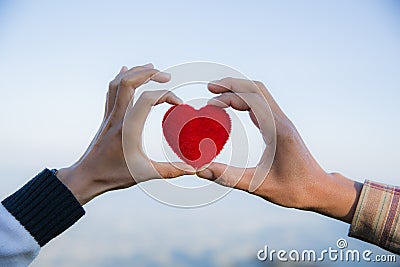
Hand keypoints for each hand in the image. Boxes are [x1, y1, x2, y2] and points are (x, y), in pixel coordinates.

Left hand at [56, 64, 193, 204]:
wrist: (86, 176)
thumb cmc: (113, 175)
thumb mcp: (145, 173)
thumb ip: (170, 170)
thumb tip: (193, 169)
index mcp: (128, 128)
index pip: (147, 99)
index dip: (166, 95)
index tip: (178, 104)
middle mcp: (117, 117)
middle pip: (128, 82)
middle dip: (149, 74)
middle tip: (166, 76)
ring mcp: (110, 116)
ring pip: (118, 83)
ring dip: (135, 73)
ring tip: (151, 69)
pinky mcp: (107, 118)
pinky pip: (111, 91)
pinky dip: (121, 78)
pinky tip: (126, 72)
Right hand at [197, 78, 361, 222]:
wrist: (318, 189)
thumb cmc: (294, 189)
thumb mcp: (259, 185)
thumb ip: (228, 177)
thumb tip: (200, 169)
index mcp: (277, 130)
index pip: (252, 100)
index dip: (229, 97)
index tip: (210, 104)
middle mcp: (281, 121)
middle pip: (256, 89)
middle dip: (232, 85)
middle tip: (210, 89)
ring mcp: (281, 121)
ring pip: (259, 93)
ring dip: (239, 89)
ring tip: (217, 94)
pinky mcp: (280, 126)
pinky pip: (261, 103)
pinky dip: (244, 99)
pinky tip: (233, 106)